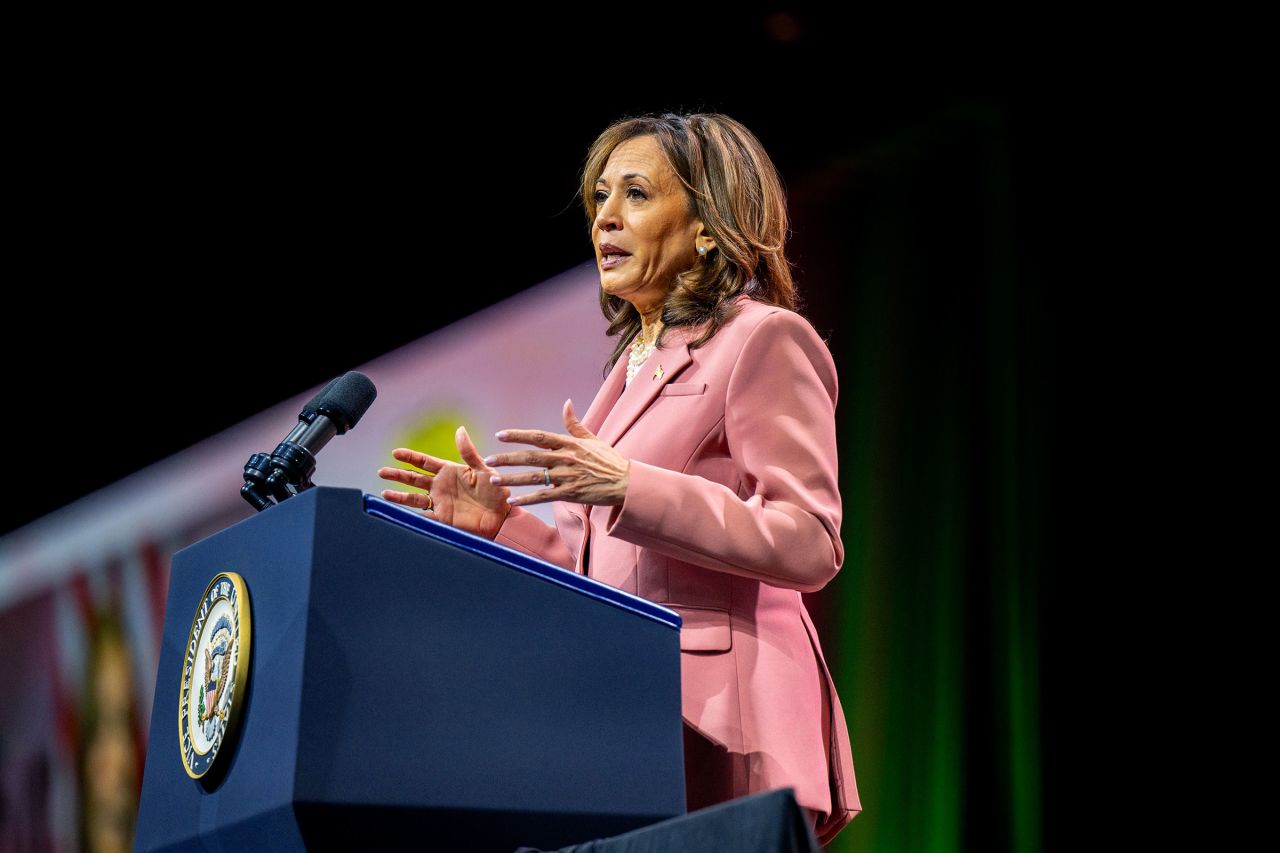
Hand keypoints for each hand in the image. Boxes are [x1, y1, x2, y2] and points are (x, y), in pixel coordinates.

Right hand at [376, 425, 511, 538]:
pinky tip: (398, 512)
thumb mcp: (484, 469)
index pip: (425, 462)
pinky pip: (422, 516)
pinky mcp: (442, 518)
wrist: (502, 517)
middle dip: (398, 475)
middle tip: (382, 472)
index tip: (395, 453)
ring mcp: (440, 502)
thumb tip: (460, 430)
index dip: (410, 457)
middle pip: (414, 479)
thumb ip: (469, 453)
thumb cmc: (496, 492)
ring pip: (413, 498)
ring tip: (384, 493)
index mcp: (450, 472)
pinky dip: (409, 515)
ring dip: (399, 496)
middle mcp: (441, 486)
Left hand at [484, 398, 630, 507]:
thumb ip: (574, 423)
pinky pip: (544, 497)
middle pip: (530, 457)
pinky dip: (527, 499)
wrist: (626, 482)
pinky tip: (512, 500)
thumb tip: (566, 403)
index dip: (518, 435)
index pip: (538, 436)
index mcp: (569, 443)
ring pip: (533, 478)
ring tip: (493, 480)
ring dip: (512, 479)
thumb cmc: (609, 460)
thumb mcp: (592, 439)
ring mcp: (567, 477)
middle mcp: (565, 458)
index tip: (500, 435)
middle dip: (507, 458)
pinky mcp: (570, 493)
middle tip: (488, 459)